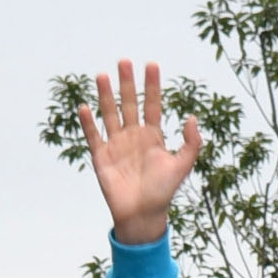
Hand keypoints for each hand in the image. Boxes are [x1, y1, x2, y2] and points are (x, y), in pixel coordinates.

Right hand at [77, 59, 201, 245]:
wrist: (143, 216)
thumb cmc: (163, 192)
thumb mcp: (182, 167)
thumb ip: (191, 144)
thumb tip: (192, 117)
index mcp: (153, 136)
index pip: (152, 104)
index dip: (152, 85)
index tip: (152, 65)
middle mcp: (134, 136)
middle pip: (130, 103)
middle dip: (127, 83)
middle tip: (124, 61)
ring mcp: (116, 145)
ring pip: (110, 114)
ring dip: (106, 96)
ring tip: (103, 75)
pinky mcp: (101, 157)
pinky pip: (94, 136)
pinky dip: (89, 123)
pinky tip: (85, 107)